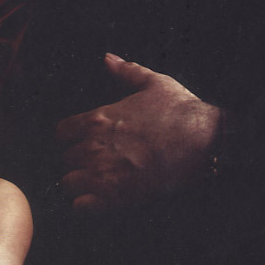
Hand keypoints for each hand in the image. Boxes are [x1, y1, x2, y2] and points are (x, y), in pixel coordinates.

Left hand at [56, 53, 221, 211]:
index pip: (61, 133)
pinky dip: (87, 205)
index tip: (82, 143)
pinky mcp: (116, 197)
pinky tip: (101, 200)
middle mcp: (94, 146)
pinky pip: (81, 206)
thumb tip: (108, 58)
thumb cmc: (180, 111)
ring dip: (80, 184)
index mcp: (98, 119)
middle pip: (65, 159)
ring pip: (68, 183)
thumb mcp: (154, 82)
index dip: (70, 139)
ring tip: (97, 185)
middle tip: (97, 165)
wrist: (203, 141)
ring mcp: (103, 173)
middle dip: (78, 162)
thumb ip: (127, 71)